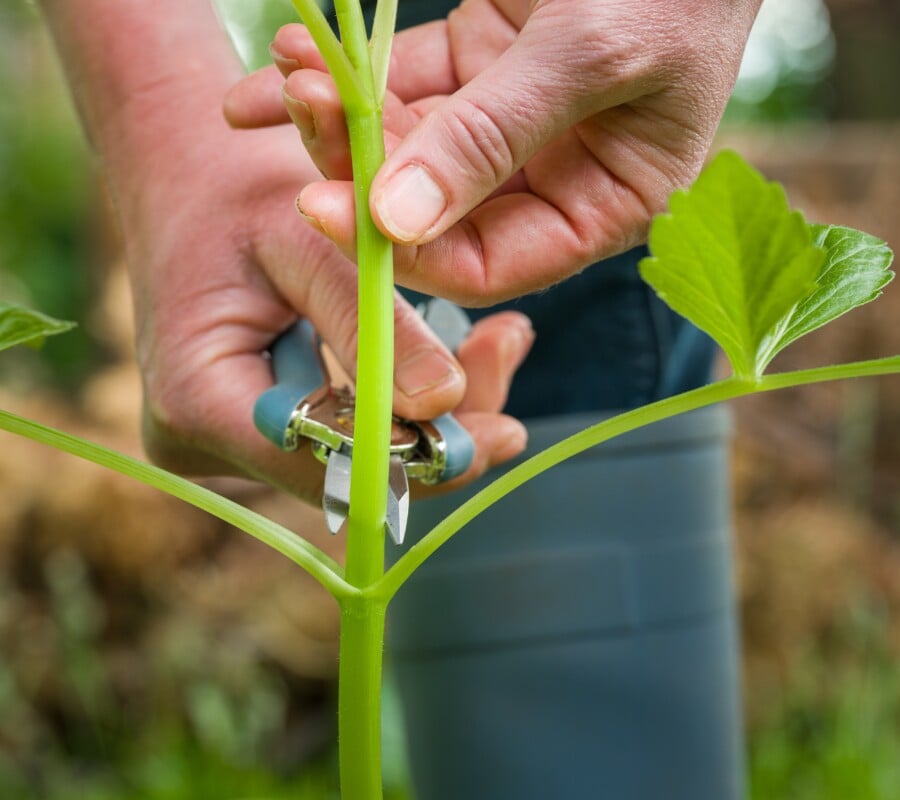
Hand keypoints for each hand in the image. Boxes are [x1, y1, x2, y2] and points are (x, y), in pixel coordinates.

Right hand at [118, 119, 531, 501]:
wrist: (180, 171)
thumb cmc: (234, 187)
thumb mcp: (305, 237)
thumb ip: (372, 321)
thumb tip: (444, 402)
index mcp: (198, 399)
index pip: (330, 464)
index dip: (422, 459)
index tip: (506, 430)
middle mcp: (201, 440)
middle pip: (353, 470)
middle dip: (443, 428)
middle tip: (511, 349)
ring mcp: (225, 442)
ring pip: (358, 454)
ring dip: (434, 407)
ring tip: (501, 337)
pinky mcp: (253, 428)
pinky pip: (346, 429)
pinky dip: (401, 392)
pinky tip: (459, 344)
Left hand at [224, 0, 760, 304]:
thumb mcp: (588, 56)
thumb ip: (491, 136)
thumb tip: (395, 221)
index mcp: (602, 206)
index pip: (490, 264)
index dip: (407, 250)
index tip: (324, 208)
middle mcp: (553, 176)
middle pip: (432, 208)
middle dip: (356, 167)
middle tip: (300, 112)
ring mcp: (510, 122)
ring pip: (404, 146)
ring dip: (338, 116)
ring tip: (290, 71)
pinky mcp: (479, 64)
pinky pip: (400, 83)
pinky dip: (347, 71)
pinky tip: (290, 56)